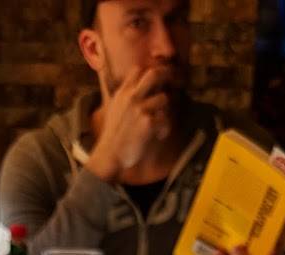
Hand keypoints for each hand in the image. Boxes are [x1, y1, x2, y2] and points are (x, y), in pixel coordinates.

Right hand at [88, 67, 171, 181]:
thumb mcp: (114, 108)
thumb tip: (136, 87)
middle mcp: (131, 97)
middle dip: (167, 75)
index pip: (138, 69)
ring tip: (160, 122)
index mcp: (122, 92)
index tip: (158, 78)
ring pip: (164, 98)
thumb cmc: (114, 135)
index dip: (150, 71)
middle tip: (175, 81)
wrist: (109, 154)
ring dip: (166, 111)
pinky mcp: (148, 124)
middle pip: (154, 74)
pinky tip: (159, 136)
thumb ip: (125, 95)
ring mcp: (140, 109)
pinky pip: (165, 119)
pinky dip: (165, 129)